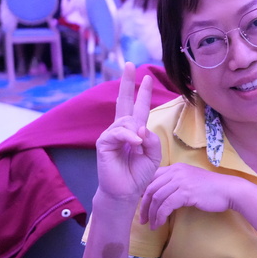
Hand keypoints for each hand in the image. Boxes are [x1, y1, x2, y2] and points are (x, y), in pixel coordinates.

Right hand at [96, 63, 161, 202]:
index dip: (142, 93)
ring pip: (126, 121)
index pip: (138, 107)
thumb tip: (140, 128)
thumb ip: (152, 139)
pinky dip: (128, 137)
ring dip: (136, 132)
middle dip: (127, 82)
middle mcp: (122, 129)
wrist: (126, 192)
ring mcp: (111, 135)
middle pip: (123, 101)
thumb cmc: (138, 174)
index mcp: (134, 130)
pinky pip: (118, 133)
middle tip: (129, 65)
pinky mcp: (103, 143)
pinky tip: (135, 144)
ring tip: (139, 147)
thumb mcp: (153, 155)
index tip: (147, 77)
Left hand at [139, 164, 238, 227]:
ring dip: (152, 214)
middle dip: (144, 206)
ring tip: (151, 225)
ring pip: (157, 198)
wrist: (228, 190)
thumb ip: (175, 184)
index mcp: (175, 167)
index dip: (144, 193)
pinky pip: (166, 205)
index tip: (143, 206)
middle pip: (151, 188)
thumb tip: (160, 196)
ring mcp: (181, 180)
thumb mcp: (189, 181)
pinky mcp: (186, 192)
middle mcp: (176, 171)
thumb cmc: (211, 188)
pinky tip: (160, 224)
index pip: (152, 178)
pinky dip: (160, 216)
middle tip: (143, 219)